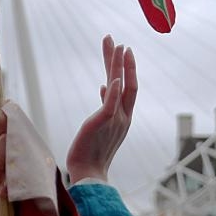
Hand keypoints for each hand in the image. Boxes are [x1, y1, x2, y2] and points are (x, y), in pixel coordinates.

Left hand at [66, 35, 136, 183]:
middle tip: (119, 42)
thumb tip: (105, 86)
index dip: (125, 68)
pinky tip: (112, 77)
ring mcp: (115, 120)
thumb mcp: (101, 124)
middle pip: (127, 82)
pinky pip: (111, 105)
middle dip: (123, 61)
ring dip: (118, 66)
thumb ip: (106, 106)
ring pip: (120, 87)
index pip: (126, 86)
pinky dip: (113, 91)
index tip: (121, 51)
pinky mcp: (103, 124)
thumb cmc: (91, 151)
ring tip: (118, 47)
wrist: (89, 173)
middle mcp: (123, 116)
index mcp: (123, 116)